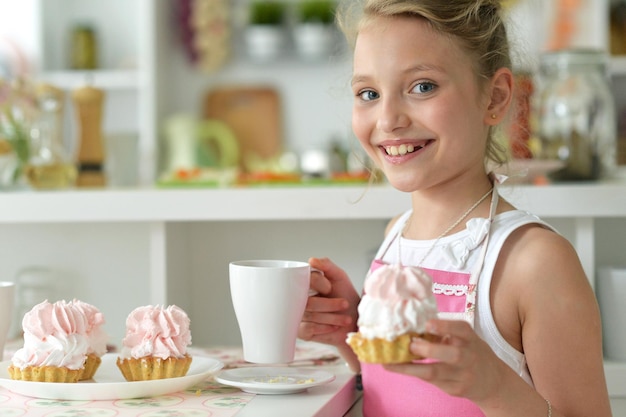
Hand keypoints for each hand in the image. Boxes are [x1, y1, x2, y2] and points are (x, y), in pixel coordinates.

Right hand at [298, 257, 359, 347]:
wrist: (353, 322)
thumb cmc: (345, 297)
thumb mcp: (339, 277)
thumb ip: (327, 265)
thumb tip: (311, 260)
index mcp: (305, 282)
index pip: (305, 280)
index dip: (319, 284)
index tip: (330, 288)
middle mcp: (299, 298)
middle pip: (307, 301)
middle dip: (329, 304)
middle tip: (345, 304)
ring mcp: (298, 315)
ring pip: (310, 315)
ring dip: (332, 317)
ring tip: (346, 319)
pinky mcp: (300, 330)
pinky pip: (308, 328)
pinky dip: (325, 327)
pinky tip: (334, 326)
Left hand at [384, 319, 508, 402]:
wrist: (493, 382)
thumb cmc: (472, 353)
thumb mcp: (466, 339)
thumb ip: (446, 333)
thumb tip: (413, 328)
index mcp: (470, 338)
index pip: (461, 329)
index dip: (444, 326)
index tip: (428, 323)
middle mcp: (469, 356)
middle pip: (452, 354)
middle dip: (429, 349)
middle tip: (410, 345)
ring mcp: (463, 375)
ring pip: (435, 373)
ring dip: (411, 368)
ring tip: (391, 363)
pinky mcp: (456, 389)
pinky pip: (433, 382)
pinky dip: (415, 374)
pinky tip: (401, 369)